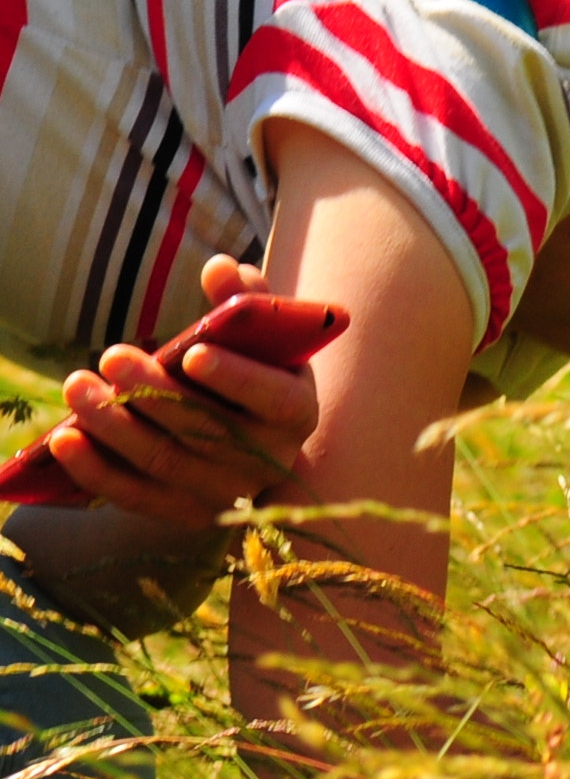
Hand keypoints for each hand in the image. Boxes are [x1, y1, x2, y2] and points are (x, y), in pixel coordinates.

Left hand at [47, 255, 322, 526]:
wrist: (255, 444)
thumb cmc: (256, 374)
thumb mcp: (263, 339)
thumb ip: (246, 300)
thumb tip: (220, 267)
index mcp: (296, 411)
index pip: (273, 399)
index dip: (235, 378)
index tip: (193, 353)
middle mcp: (267, 458)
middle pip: (205, 429)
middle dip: (154, 393)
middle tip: (112, 356)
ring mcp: (225, 491)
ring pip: (165, 461)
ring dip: (114, 425)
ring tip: (77, 386)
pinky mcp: (185, 512)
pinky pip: (136, 496)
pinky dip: (96, 471)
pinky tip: (65, 438)